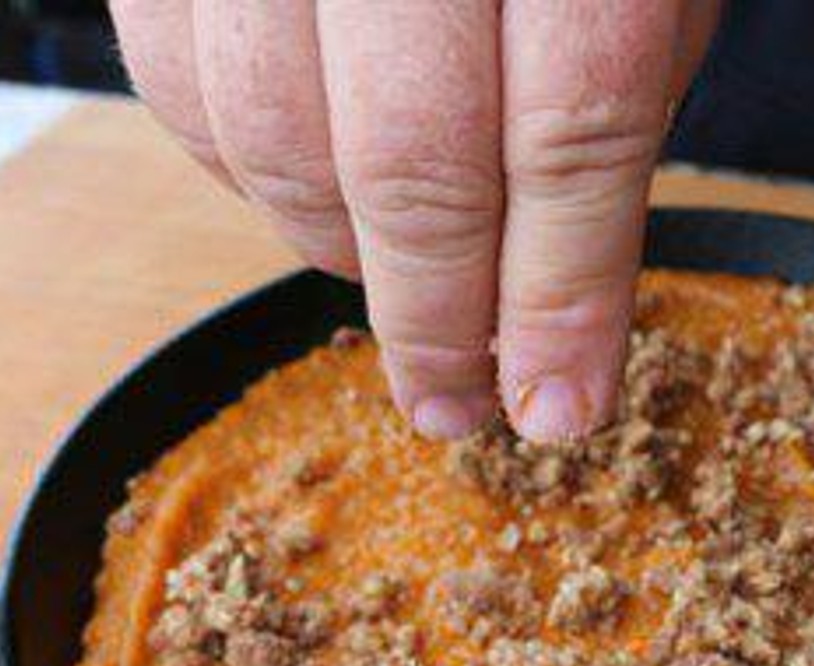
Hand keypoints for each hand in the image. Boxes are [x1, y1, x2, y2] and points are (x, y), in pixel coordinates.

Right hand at [110, 1, 722, 441]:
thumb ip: (613, 108)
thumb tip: (554, 301)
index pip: (571, 134)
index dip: (566, 298)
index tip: (563, 407)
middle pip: (414, 162)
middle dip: (442, 322)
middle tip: (462, 410)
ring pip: (278, 139)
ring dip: (343, 262)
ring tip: (401, 303)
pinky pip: (182, 89)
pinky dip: (251, 181)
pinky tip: (318, 205)